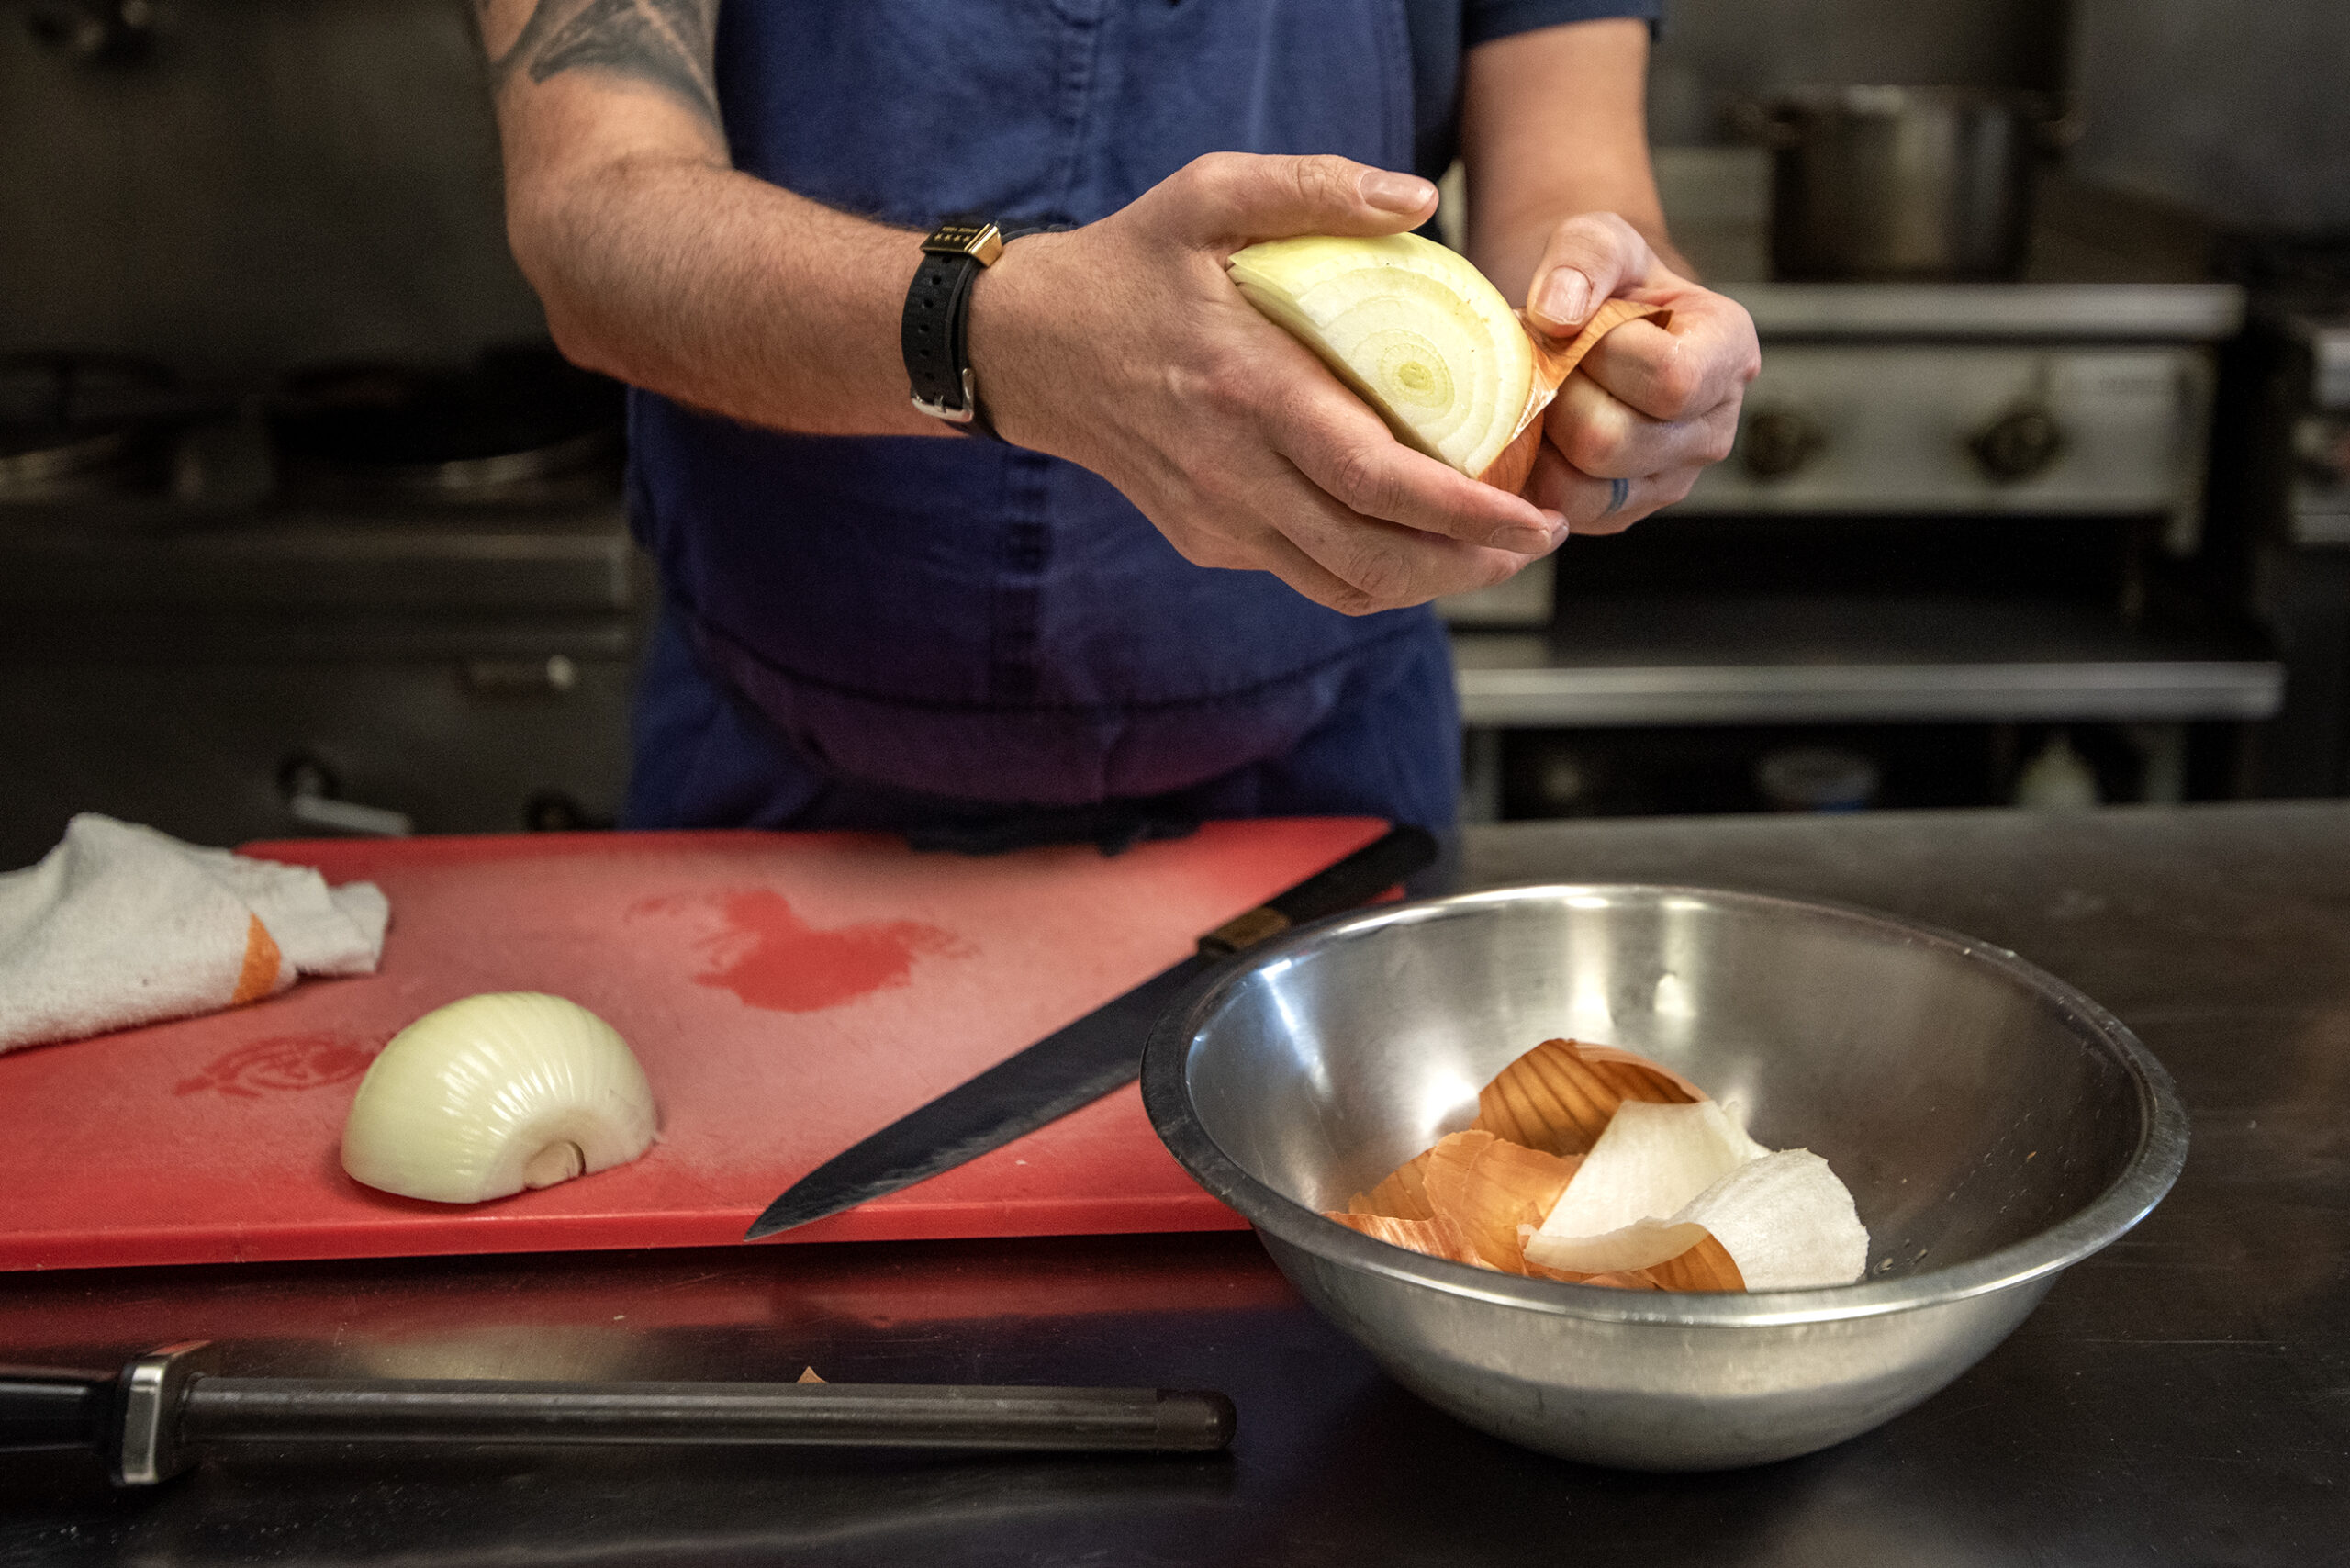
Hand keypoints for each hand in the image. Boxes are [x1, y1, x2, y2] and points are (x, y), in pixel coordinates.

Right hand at [970, 153, 1564, 615]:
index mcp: (1248, 390)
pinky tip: (1418, 543)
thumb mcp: (1210, 195)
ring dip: (1431, 582)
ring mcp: (1219, 519)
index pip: (1373, 477)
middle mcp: (1234, 472)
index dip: (1461, 512)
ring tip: (1495, 551)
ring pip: (1346, 584)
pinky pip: (1309, 576)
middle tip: (1537, 536)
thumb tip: (1419, 199)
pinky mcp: (1209, 539)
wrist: (1031, 349)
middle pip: (1373, 555)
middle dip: (1470, 563)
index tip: (1530, 515)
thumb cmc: (1130, 266)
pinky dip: (1376, 573)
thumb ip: (1315, 187)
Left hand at [1520, 214, 1758, 534]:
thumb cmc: (1604, 283)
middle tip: (1543, 364)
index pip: (1671, 379)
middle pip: (1615, 441)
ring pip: (1583, 486)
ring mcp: (1670, 480)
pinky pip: (1562, 510)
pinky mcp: (1623, 513)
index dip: (1603, 355)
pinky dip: (1532, 473)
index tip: (1575, 326)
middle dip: (1559, 397)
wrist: (1588, 329)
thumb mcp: (1599, 241)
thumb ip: (1585, 257)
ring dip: (1541, 438)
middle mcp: (1712, 428)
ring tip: (1540, 395)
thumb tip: (1559, 316)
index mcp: (1728, 353)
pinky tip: (1534, 430)